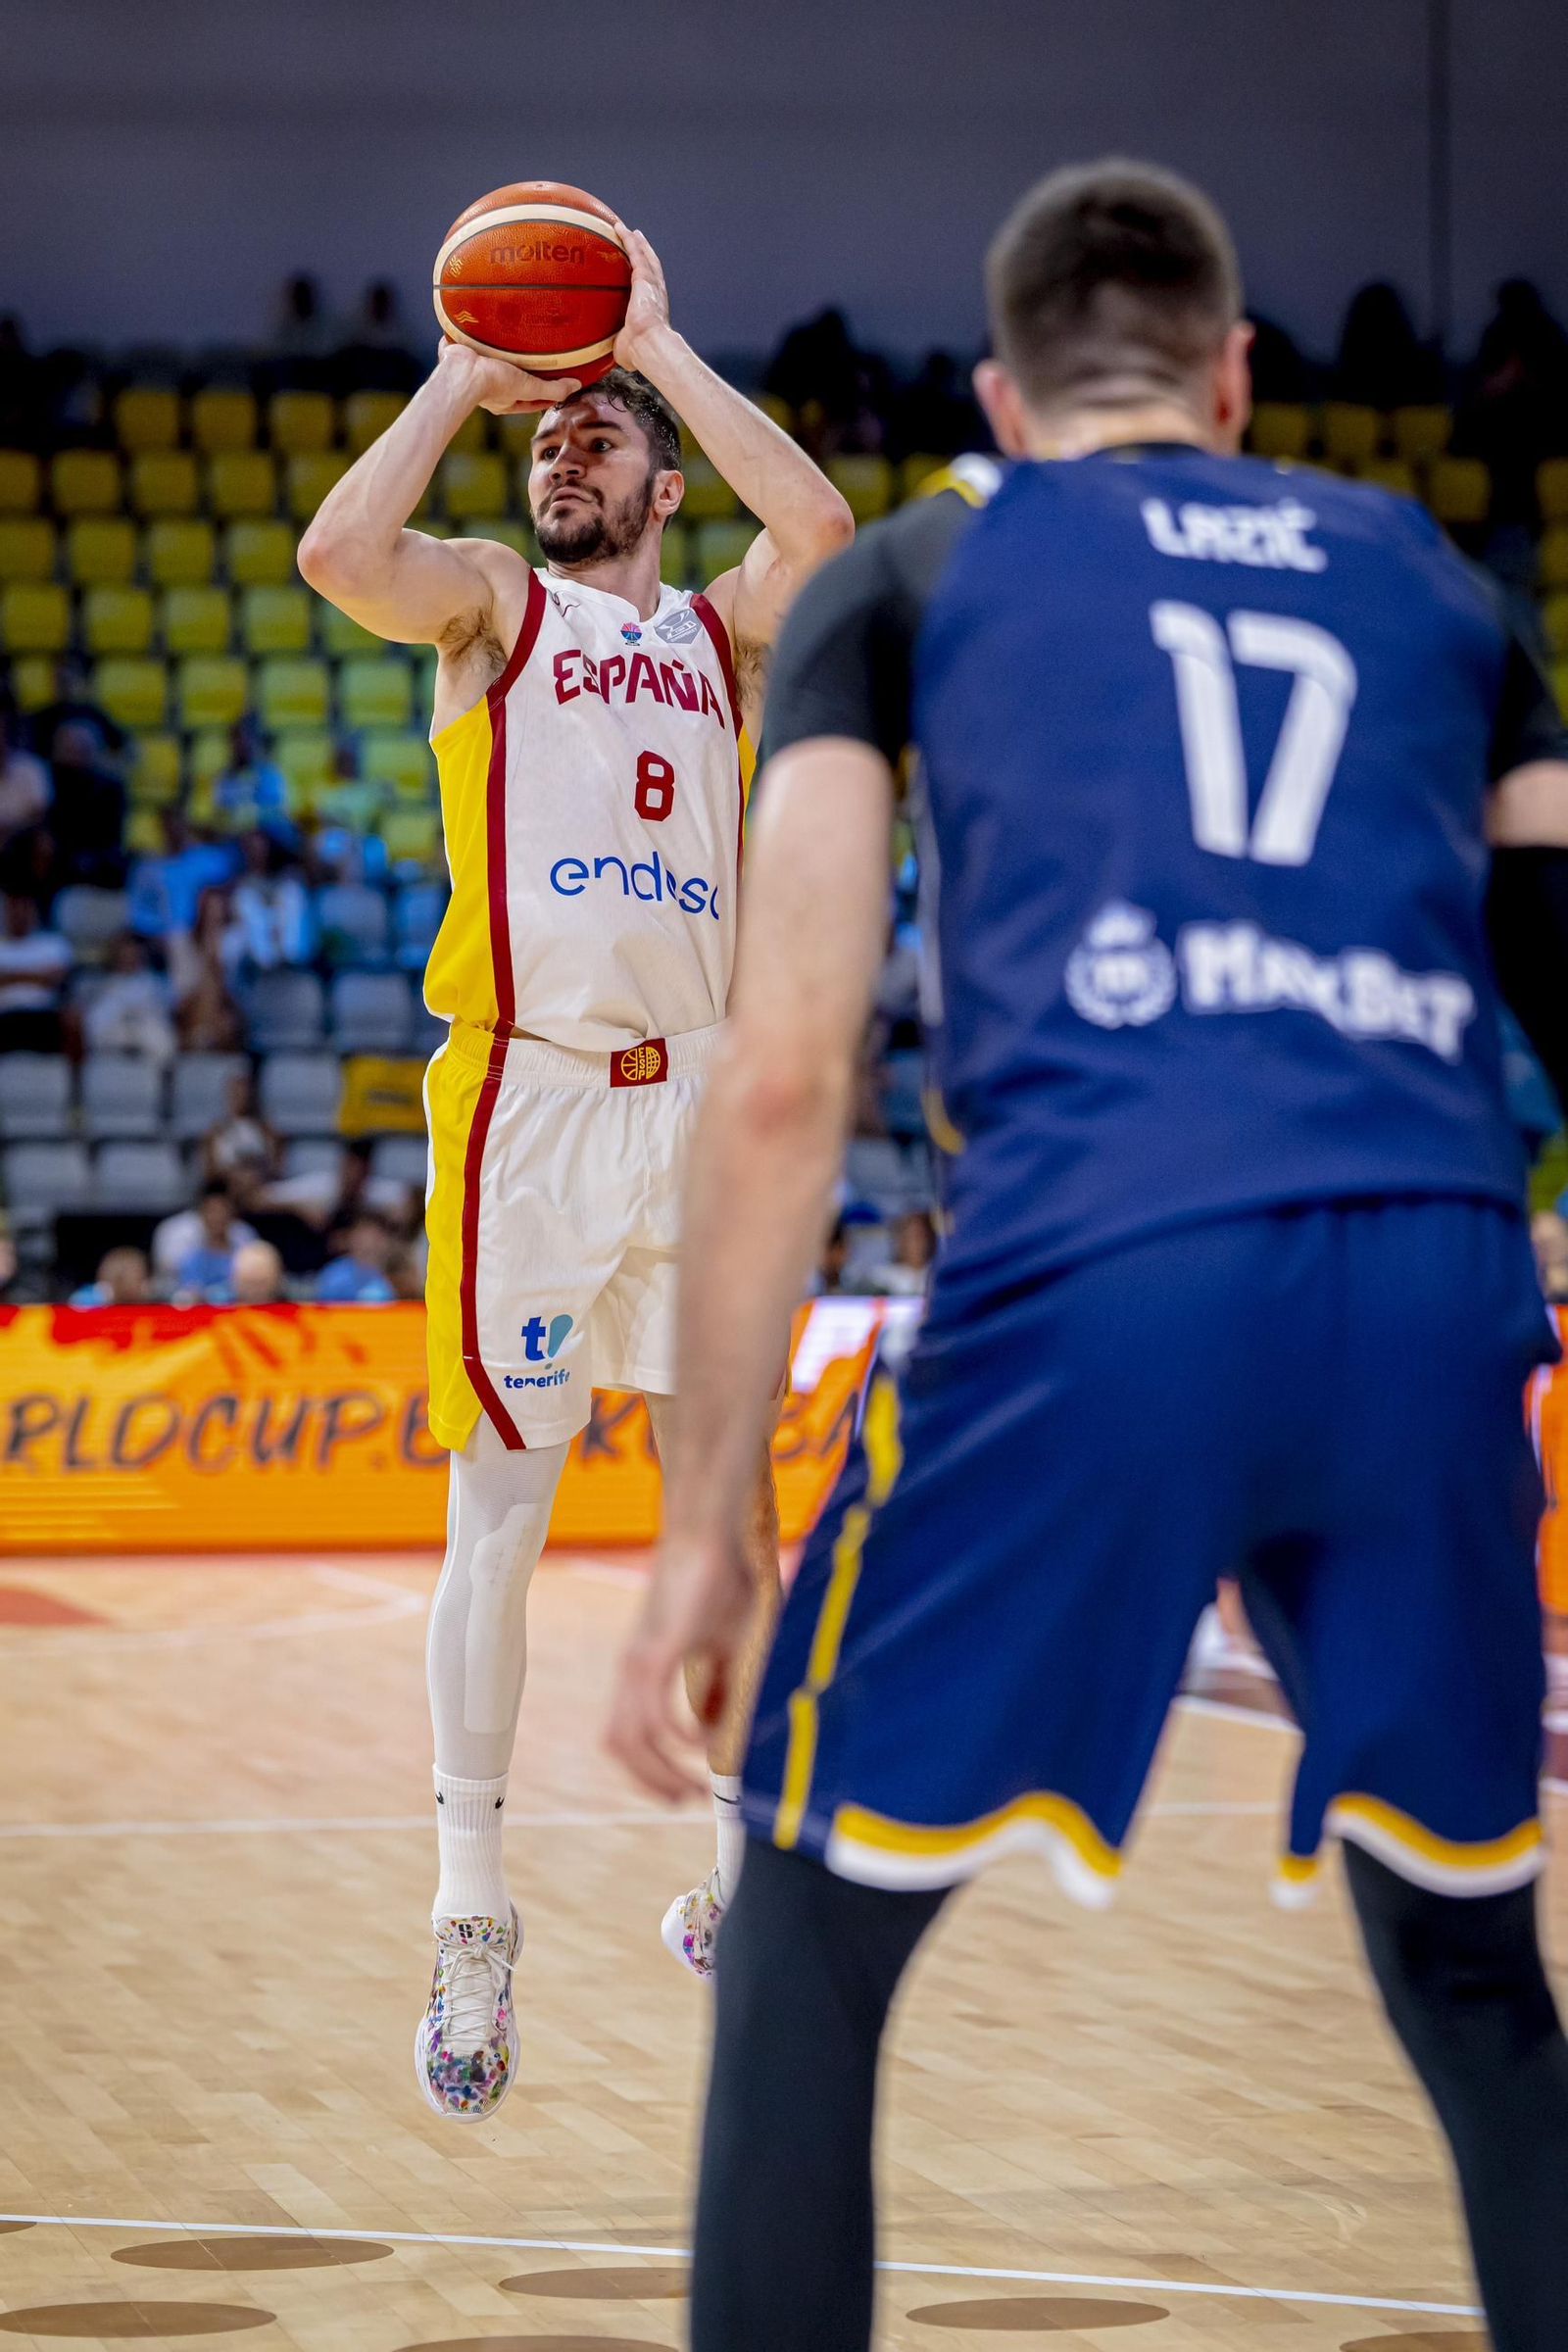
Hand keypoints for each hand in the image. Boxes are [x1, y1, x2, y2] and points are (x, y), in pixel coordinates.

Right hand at [436, 338, 577, 415]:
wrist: (460, 371)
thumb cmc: (492, 384)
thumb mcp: (528, 387)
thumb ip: (552, 389)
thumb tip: (577, 386)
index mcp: (505, 400)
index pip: (533, 398)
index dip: (548, 392)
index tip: (562, 383)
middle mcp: (492, 388)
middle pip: (515, 379)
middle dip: (527, 370)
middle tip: (542, 357)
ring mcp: (478, 370)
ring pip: (498, 361)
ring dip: (508, 352)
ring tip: (519, 337)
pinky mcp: (468, 353)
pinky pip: (480, 343)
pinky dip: (487, 336)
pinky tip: (494, 324)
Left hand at [603, 1531, 751, 1800]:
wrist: (713, 1530)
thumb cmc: (722, 1579)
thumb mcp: (729, 1646)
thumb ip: (722, 1689)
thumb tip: (716, 1734)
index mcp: (646, 1668)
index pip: (629, 1733)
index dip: (651, 1769)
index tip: (686, 1788)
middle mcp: (633, 1669)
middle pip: (619, 1745)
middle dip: (651, 1781)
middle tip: (684, 1800)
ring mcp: (640, 1660)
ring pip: (628, 1738)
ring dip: (658, 1771)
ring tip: (692, 1787)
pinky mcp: (655, 1650)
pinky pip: (650, 1711)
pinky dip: (672, 1738)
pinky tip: (698, 1743)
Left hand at [611, 225, 674, 373]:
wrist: (648, 345)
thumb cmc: (639, 353)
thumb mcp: (625, 347)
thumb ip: (617, 344)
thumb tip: (607, 353)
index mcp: (652, 309)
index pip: (648, 287)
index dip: (644, 275)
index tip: (638, 266)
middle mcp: (655, 293)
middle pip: (650, 266)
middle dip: (643, 252)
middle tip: (635, 239)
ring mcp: (652, 284)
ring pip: (644, 256)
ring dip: (636, 242)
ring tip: (626, 229)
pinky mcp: (645, 278)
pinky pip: (636, 253)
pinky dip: (629, 240)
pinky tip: (620, 228)